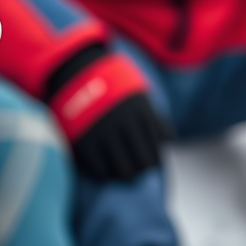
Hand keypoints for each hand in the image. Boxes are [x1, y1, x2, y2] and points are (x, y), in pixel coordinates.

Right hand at [47, 49, 170, 181]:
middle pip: (143, 165)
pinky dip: (104, 173)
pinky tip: (103, 169)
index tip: (147, 166)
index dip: (153, 163)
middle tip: (133, 171)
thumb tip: (169, 141)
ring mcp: (105, 135)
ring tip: (119, 173)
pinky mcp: (85, 142)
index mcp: (141, 114)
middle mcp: (126, 126)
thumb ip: (153, 118)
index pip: (156, 152)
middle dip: (140, 170)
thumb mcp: (137, 95)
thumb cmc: (110, 87)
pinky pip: (100, 170)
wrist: (75, 71)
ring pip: (124, 172)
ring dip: (124, 174)